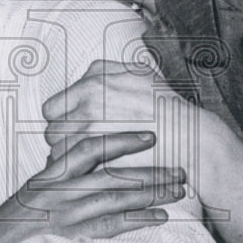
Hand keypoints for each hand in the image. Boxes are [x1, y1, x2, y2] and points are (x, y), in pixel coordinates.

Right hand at [0, 131, 185, 242]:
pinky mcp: (71, 237)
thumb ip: (58, 178)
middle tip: (178, 167)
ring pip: (116, 197)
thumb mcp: (31, 193)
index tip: (148, 135)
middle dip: (149, 169)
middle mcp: (59, 191)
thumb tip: (86, 165)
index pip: (89, 148)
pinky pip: (111, 225)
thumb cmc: (11, 224)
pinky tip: (160, 217)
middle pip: (112, 174)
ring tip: (177, 189)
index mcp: (50, 175)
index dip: (121, 140)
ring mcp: (66, 214)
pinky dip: (138, 219)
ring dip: (151, 193)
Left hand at [44, 59, 195, 181]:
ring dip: (68, 158)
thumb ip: (107, 70)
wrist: (192, 136)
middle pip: (51, 130)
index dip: (61, 121)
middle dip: (62, 140)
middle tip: (80, 149)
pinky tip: (92, 172)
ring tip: (86, 162)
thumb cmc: (167, 107)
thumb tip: (86, 75)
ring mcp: (92, 130)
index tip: (73, 131)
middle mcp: (88, 102)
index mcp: (93, 81)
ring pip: (57, 151)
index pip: (51, 107)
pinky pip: (72, 168)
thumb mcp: (139, 73)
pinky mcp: (99, 155)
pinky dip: (78, 172)